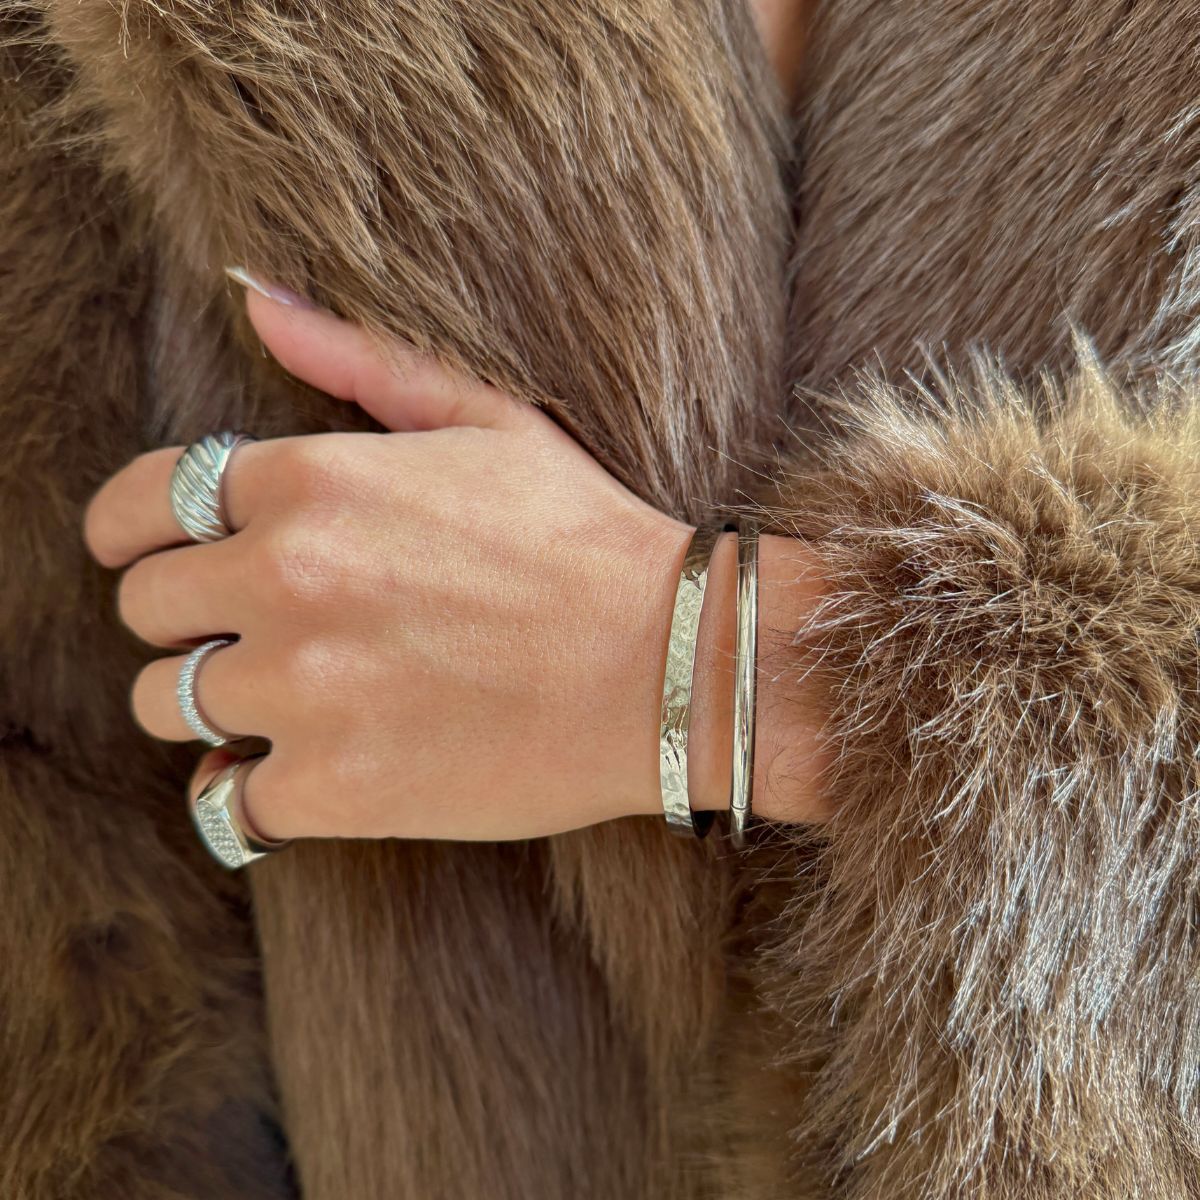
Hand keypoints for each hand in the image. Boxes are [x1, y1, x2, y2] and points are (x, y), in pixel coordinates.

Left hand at [84, 274, 826, 841]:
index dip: (128, 536)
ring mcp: (302, 690)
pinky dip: (248, 793)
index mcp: (307, 481)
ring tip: (281, 705)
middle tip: (254, 635)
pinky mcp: (333, 788)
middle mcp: (283, 579)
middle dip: (189, 621)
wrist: (671, 666)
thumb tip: (253, 297)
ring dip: (209, 706)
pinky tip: (294, 777)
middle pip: (148, 611)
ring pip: (166, 705)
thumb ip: (356, 359)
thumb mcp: (483, 419)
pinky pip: (226, 802)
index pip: (139, 507)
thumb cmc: (584, 538)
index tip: (141, 559)